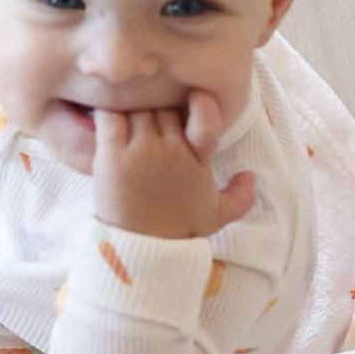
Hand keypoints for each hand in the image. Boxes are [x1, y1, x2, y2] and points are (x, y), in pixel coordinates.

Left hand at [92, 91, 254, 238]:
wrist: (144, 250)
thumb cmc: (180, 230)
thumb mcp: (218, 216)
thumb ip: (240, 196)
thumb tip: (252, 176)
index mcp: (199, 157)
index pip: (205, 116)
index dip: (200, 105)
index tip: (191, 103)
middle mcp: (173, 149)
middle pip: (163, 108)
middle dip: (156, 108)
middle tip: (145, 116)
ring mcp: (143, 151)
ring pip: (137, 109)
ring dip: (130, 108)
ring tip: (123, 114)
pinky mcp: (113, 156)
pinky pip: (109, 118)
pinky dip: (105, 111)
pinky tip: (102, 115)